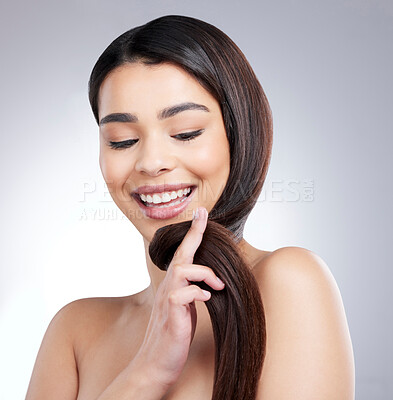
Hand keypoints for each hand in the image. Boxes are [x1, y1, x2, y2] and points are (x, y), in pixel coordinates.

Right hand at [132, 207, 224, 389]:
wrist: (155, 364)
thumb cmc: (172, 335)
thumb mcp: (185, 309)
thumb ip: (192, 292)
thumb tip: (208, 282)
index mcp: (174, 286)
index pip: (183, 255)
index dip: (192, 234)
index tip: (201, 214)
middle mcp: (169, 289)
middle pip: (180, 255)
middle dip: (193, 234)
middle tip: (203, 216)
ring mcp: (168, 301)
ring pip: (181, 270)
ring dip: (203, 272)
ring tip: (217, 284)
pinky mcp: (172, 316)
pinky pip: (182, 296)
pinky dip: (197, 293)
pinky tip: (206, 298)